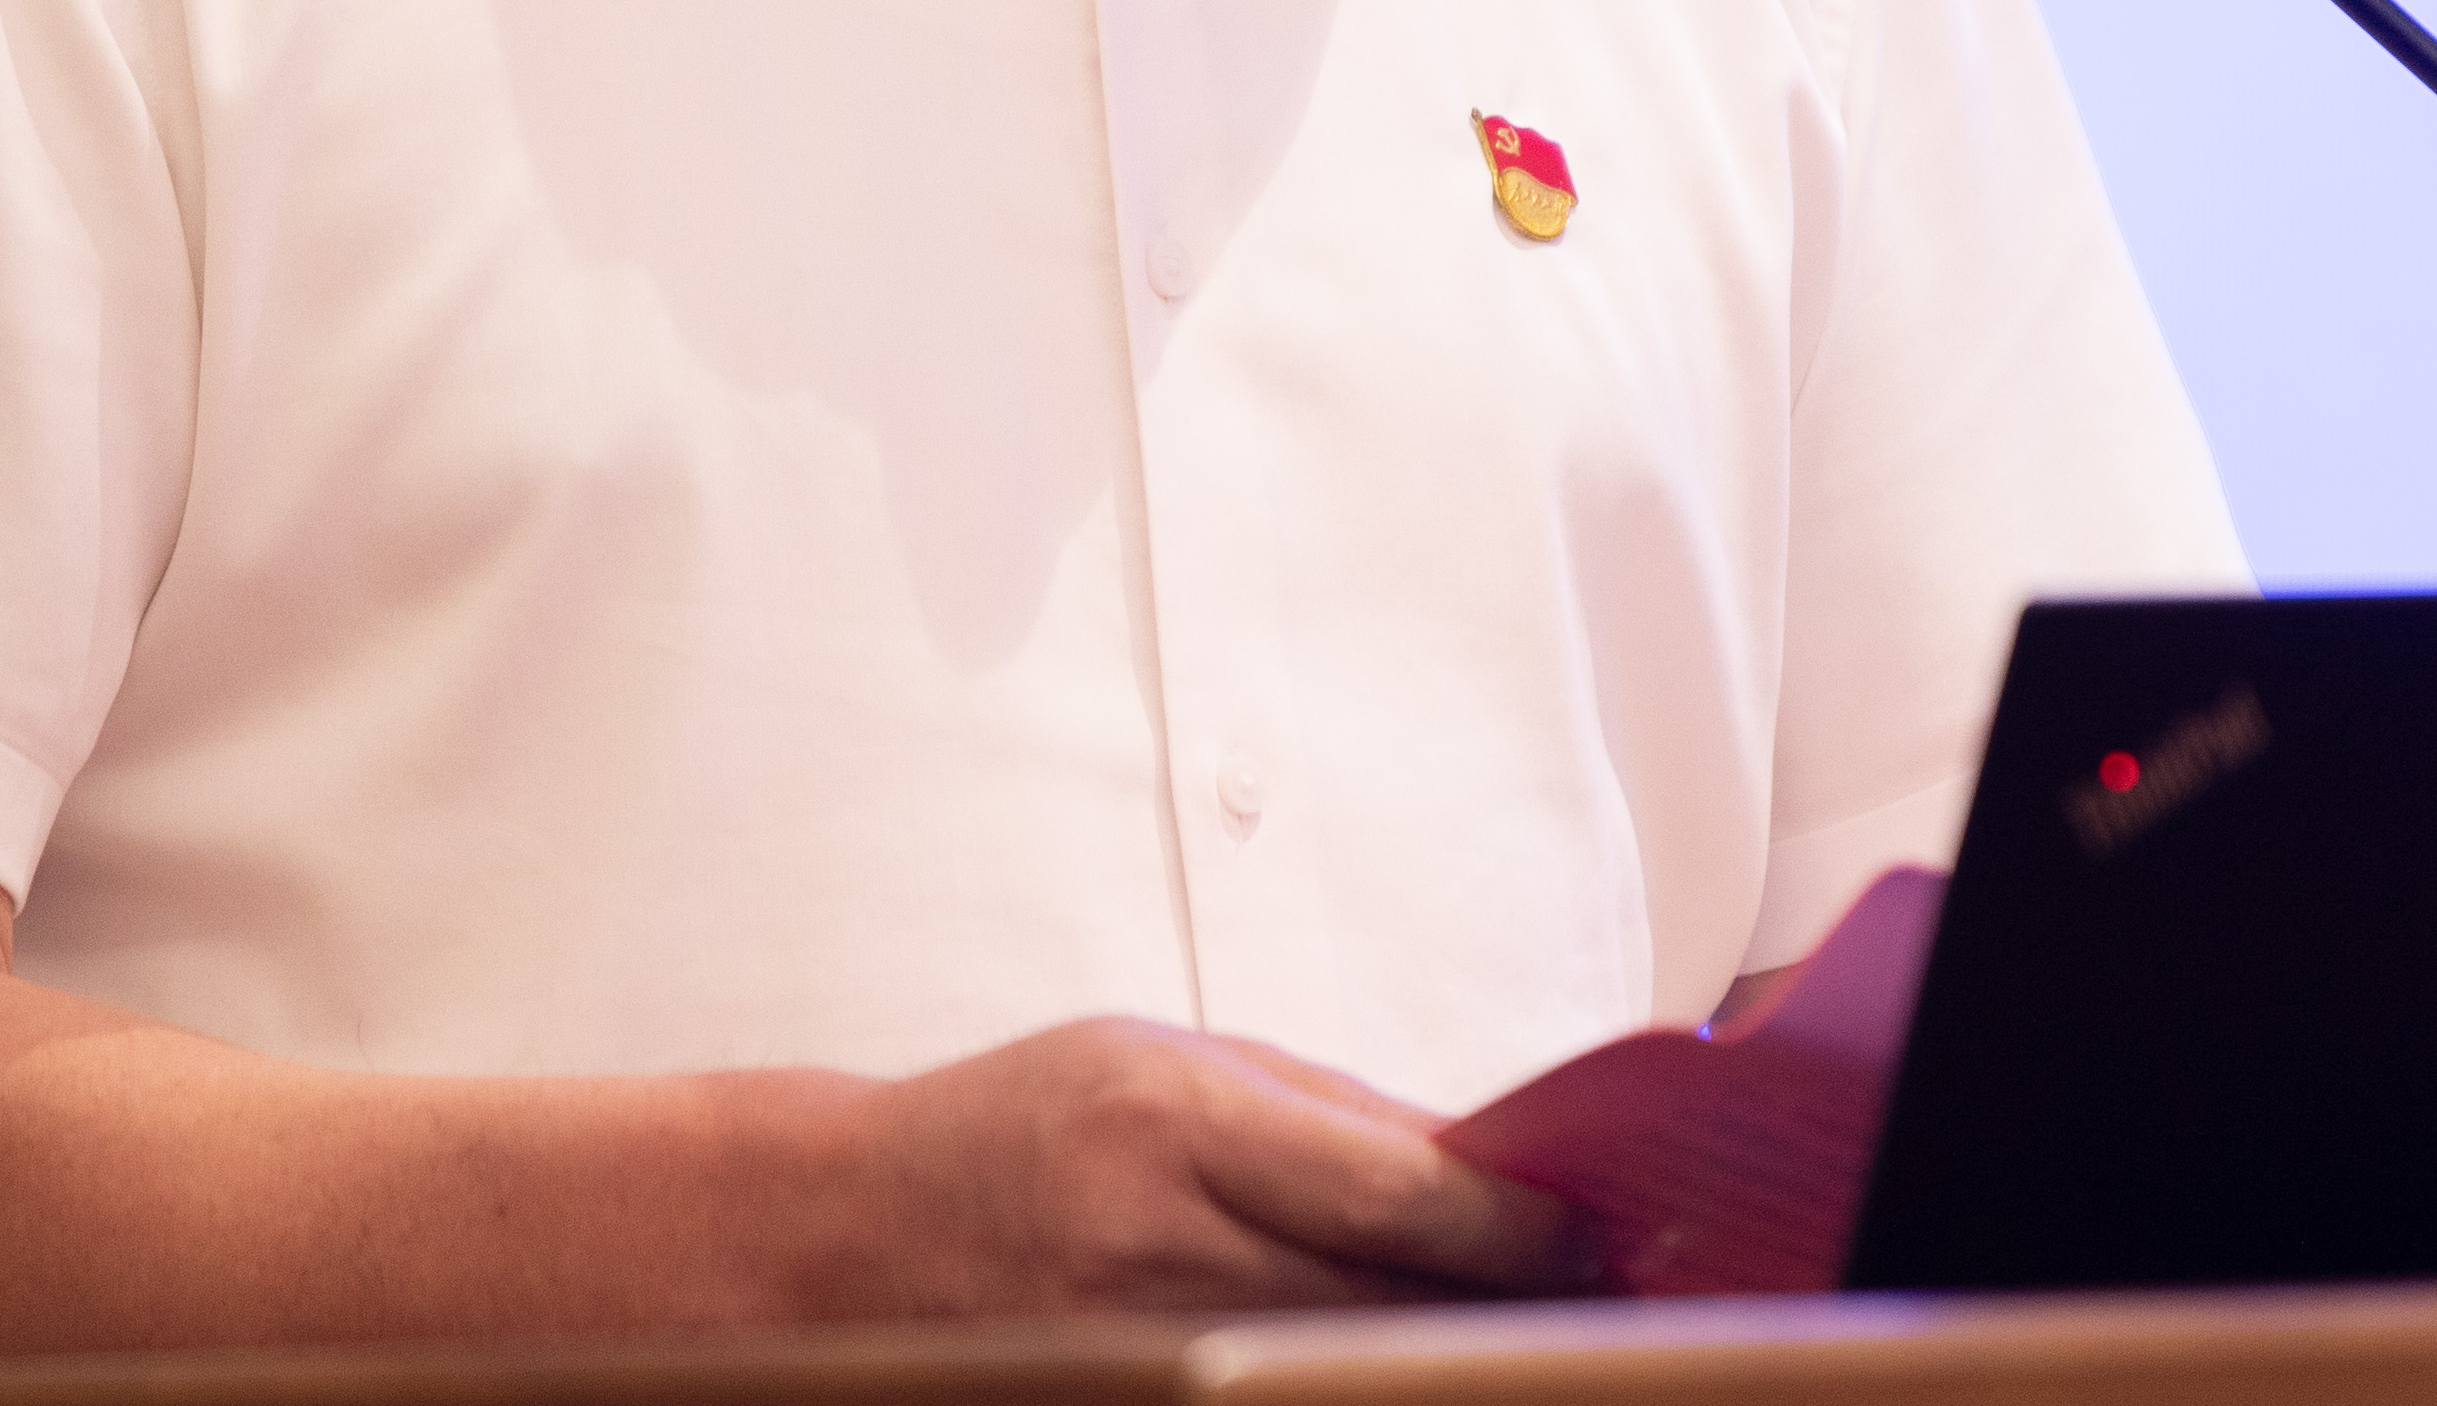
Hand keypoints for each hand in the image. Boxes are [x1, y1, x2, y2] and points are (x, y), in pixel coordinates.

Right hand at [814, 1016, 1595, 1313]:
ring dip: (1436, 1352)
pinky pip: (1274, 1404)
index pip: (1397, 1196)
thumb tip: (1491, 1166)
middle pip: (1389, 1302)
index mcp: (1174, 1126)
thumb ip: (1330, 1116)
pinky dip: (1344, 1381)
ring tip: (1508, 1332)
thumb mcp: (1170, 1064)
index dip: (1518, 1227)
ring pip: (1346, 1368)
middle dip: (1500, 1301)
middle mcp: (1157, 1250)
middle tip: (1592, 1294)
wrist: (844, 1238)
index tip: (1592, 1231)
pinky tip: (1392, 1364)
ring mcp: (1136, 1354)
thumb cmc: (1024, 1126)